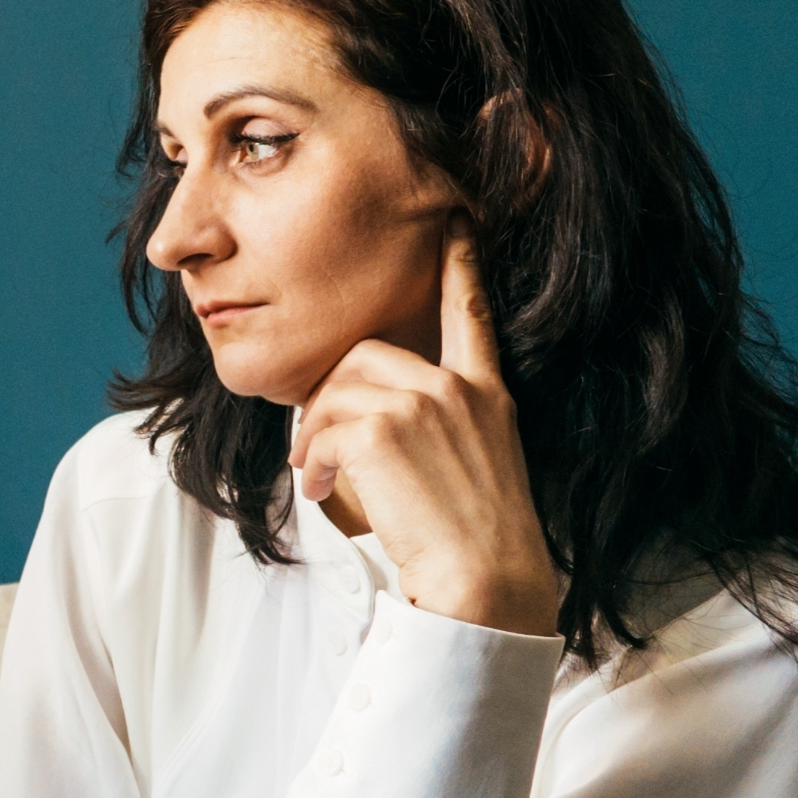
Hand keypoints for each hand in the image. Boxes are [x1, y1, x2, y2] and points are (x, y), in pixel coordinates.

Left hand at [289, 231, 561, 637]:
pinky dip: (309, 461)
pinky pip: (321, 427)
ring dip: (312, 434)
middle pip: (365, 354)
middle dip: (329, 398)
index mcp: (488, 393)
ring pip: (336, 389)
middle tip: (316, 447)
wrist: (486, 580)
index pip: (473, 313)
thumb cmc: (476, 542)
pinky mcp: (385, 428)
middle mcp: (458, 389)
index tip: (457, 217)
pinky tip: (322, 490)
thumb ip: (437, 428)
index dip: (462, 263)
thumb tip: (366, 422)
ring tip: (318, 475)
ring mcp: (424, 403)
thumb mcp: (476, 466)